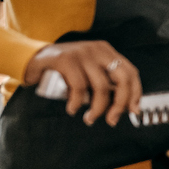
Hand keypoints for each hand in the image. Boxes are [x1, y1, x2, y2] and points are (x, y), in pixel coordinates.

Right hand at [23, 41, 141, 126]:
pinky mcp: (65, 59)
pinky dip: (77, 103)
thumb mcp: (87, 72)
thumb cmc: (63, 70)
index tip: (133, 110)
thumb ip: (102, 83)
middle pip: (122, 78)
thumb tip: (121, 107)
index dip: (135, 93)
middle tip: (112, 119)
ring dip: (97, 108)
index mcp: (106, 52)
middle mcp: (97, 50)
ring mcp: (82, 53)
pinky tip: (73, 109)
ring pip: (101, 86)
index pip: (131, 72)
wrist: (33, 59)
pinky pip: (78, 87)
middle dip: (120, 103)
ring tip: (89, 118)